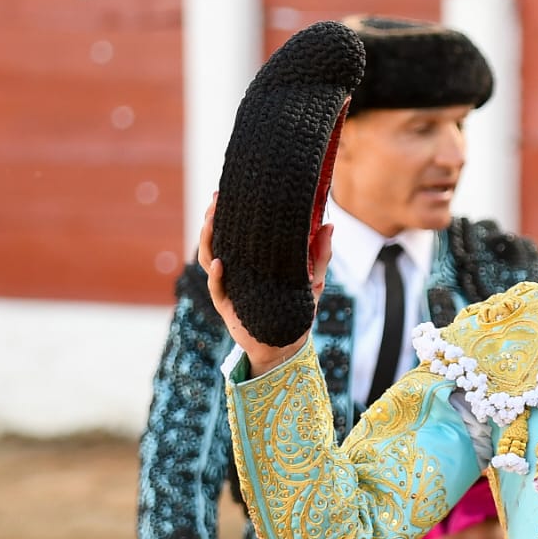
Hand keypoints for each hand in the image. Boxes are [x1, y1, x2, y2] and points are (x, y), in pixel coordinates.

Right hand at [197, 194, 332, 378]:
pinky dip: (217, 277)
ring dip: (208, 241)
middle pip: (215, 241)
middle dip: (211, 220)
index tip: (225, 193)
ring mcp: (229, 288)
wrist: (288, 346)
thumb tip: (329, 225)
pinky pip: (218, 289)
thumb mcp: (312, 281)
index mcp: (251, 261)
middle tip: (215, 200)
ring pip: (209, 260)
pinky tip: (220, 263)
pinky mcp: (228, 307)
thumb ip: (320, 256)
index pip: (234, 232)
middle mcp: (236, 271)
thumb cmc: (297, 311)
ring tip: (211, 222)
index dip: (226, 213)